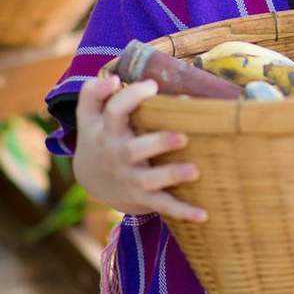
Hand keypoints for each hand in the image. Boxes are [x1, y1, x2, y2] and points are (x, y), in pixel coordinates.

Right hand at [72, 74, 207, 222]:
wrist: (90, 181)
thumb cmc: (99, 137)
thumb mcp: (88, 116)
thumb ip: (93, 93)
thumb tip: (113, 79)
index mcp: (107, 131)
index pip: (115, 112)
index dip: (131, 97)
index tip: (152, 85)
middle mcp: (118, 154)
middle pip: (134, 150)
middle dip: (157, 143)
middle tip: (181, 136)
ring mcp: (131, 178)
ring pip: (150, 180)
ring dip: (172, 175)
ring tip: (195, 170)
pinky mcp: (142, 197)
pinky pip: (163, 206)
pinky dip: (183, 212)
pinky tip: (204, 214)